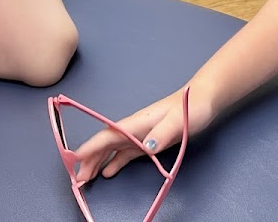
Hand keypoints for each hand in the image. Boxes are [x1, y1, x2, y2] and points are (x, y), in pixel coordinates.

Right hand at [72, 88, 214, 182]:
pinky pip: (125, 152)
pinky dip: (114, 162)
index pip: (108, 134)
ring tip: (86, 177)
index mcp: (137, 122)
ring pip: (112, 149)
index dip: (91, 146)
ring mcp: (140, 134)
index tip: (75, 157)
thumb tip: (146, 148)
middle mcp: (134, 128)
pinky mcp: (148, 140)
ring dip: (98, 162)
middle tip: (78, 177)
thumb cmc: (190, 108)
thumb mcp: (179, 121)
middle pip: (106, 143)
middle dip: (89, 159)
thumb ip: (162, 133)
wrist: (202, 101)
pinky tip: (107, 172)